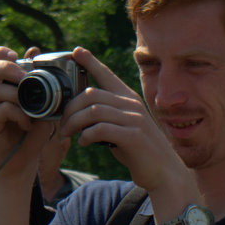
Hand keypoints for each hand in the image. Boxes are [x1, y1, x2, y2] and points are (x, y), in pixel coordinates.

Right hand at [0, 46, 51, 182]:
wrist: (20, 164)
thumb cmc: (29, 134)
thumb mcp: (39, 104)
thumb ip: (37, 80)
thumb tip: (35, 51)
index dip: (0, 53)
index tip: (17, 55)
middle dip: (6, 67)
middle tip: (24, 77)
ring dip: (17, 95)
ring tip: (32, 108)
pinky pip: (1, 109)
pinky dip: (19, 114)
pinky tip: (27, 123)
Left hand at [63, 48, 193, 195]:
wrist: (164, 173)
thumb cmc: (138, 150)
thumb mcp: (122, 127)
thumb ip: (107, 116)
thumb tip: (80, 113)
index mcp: (128, 100)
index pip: (107, 75)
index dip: (91, 62)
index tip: (76, 52)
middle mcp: (131, 105)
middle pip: (91, 94)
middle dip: (70, 108)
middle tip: (61, 124)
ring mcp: (134, 120)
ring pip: (93, 111)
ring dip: (74, 123)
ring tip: (67, 134)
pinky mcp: (133, 136)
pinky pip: (101, 129)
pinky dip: (86, 135)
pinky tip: (83, 143)